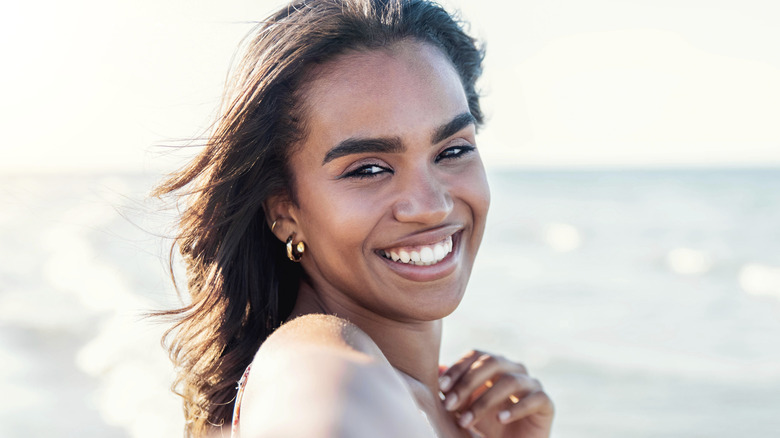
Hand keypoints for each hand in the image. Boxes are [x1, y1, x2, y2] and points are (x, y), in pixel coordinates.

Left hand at [438, 350, 552, 437]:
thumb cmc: (487, 425)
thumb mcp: (465, 407)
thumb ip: (453, 389)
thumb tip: (438, 368)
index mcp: (495, 365)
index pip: (476, 355)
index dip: (458, 368)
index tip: (441, 387)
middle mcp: (514, 369)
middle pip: (492, 363)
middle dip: (467, 384)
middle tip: (449, 405)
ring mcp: (532, 384)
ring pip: (509, 381)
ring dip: (484, 401)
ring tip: (466, 421)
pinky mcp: (546, 403)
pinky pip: (534, 399)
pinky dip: (515, 409)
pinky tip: (499, 419)